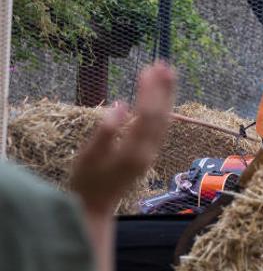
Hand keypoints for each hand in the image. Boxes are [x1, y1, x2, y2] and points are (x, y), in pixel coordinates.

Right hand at [70, 62, 176, 214]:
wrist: (95, 206)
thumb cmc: (86, 180)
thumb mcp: (88, 156)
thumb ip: (104, 132)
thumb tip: (121, 105)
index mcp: (133, 151)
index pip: (146, 115)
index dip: (149, 91)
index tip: (148, 69)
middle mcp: (148, 152)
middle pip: (161, 115)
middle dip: (163, 89)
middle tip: (164, 64)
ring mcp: (151, 153)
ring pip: (165, 120)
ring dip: (167, 96)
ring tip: (167, 74)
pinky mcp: (150, 153)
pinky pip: (162, 127)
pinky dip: (164, 108)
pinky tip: (163, 97)